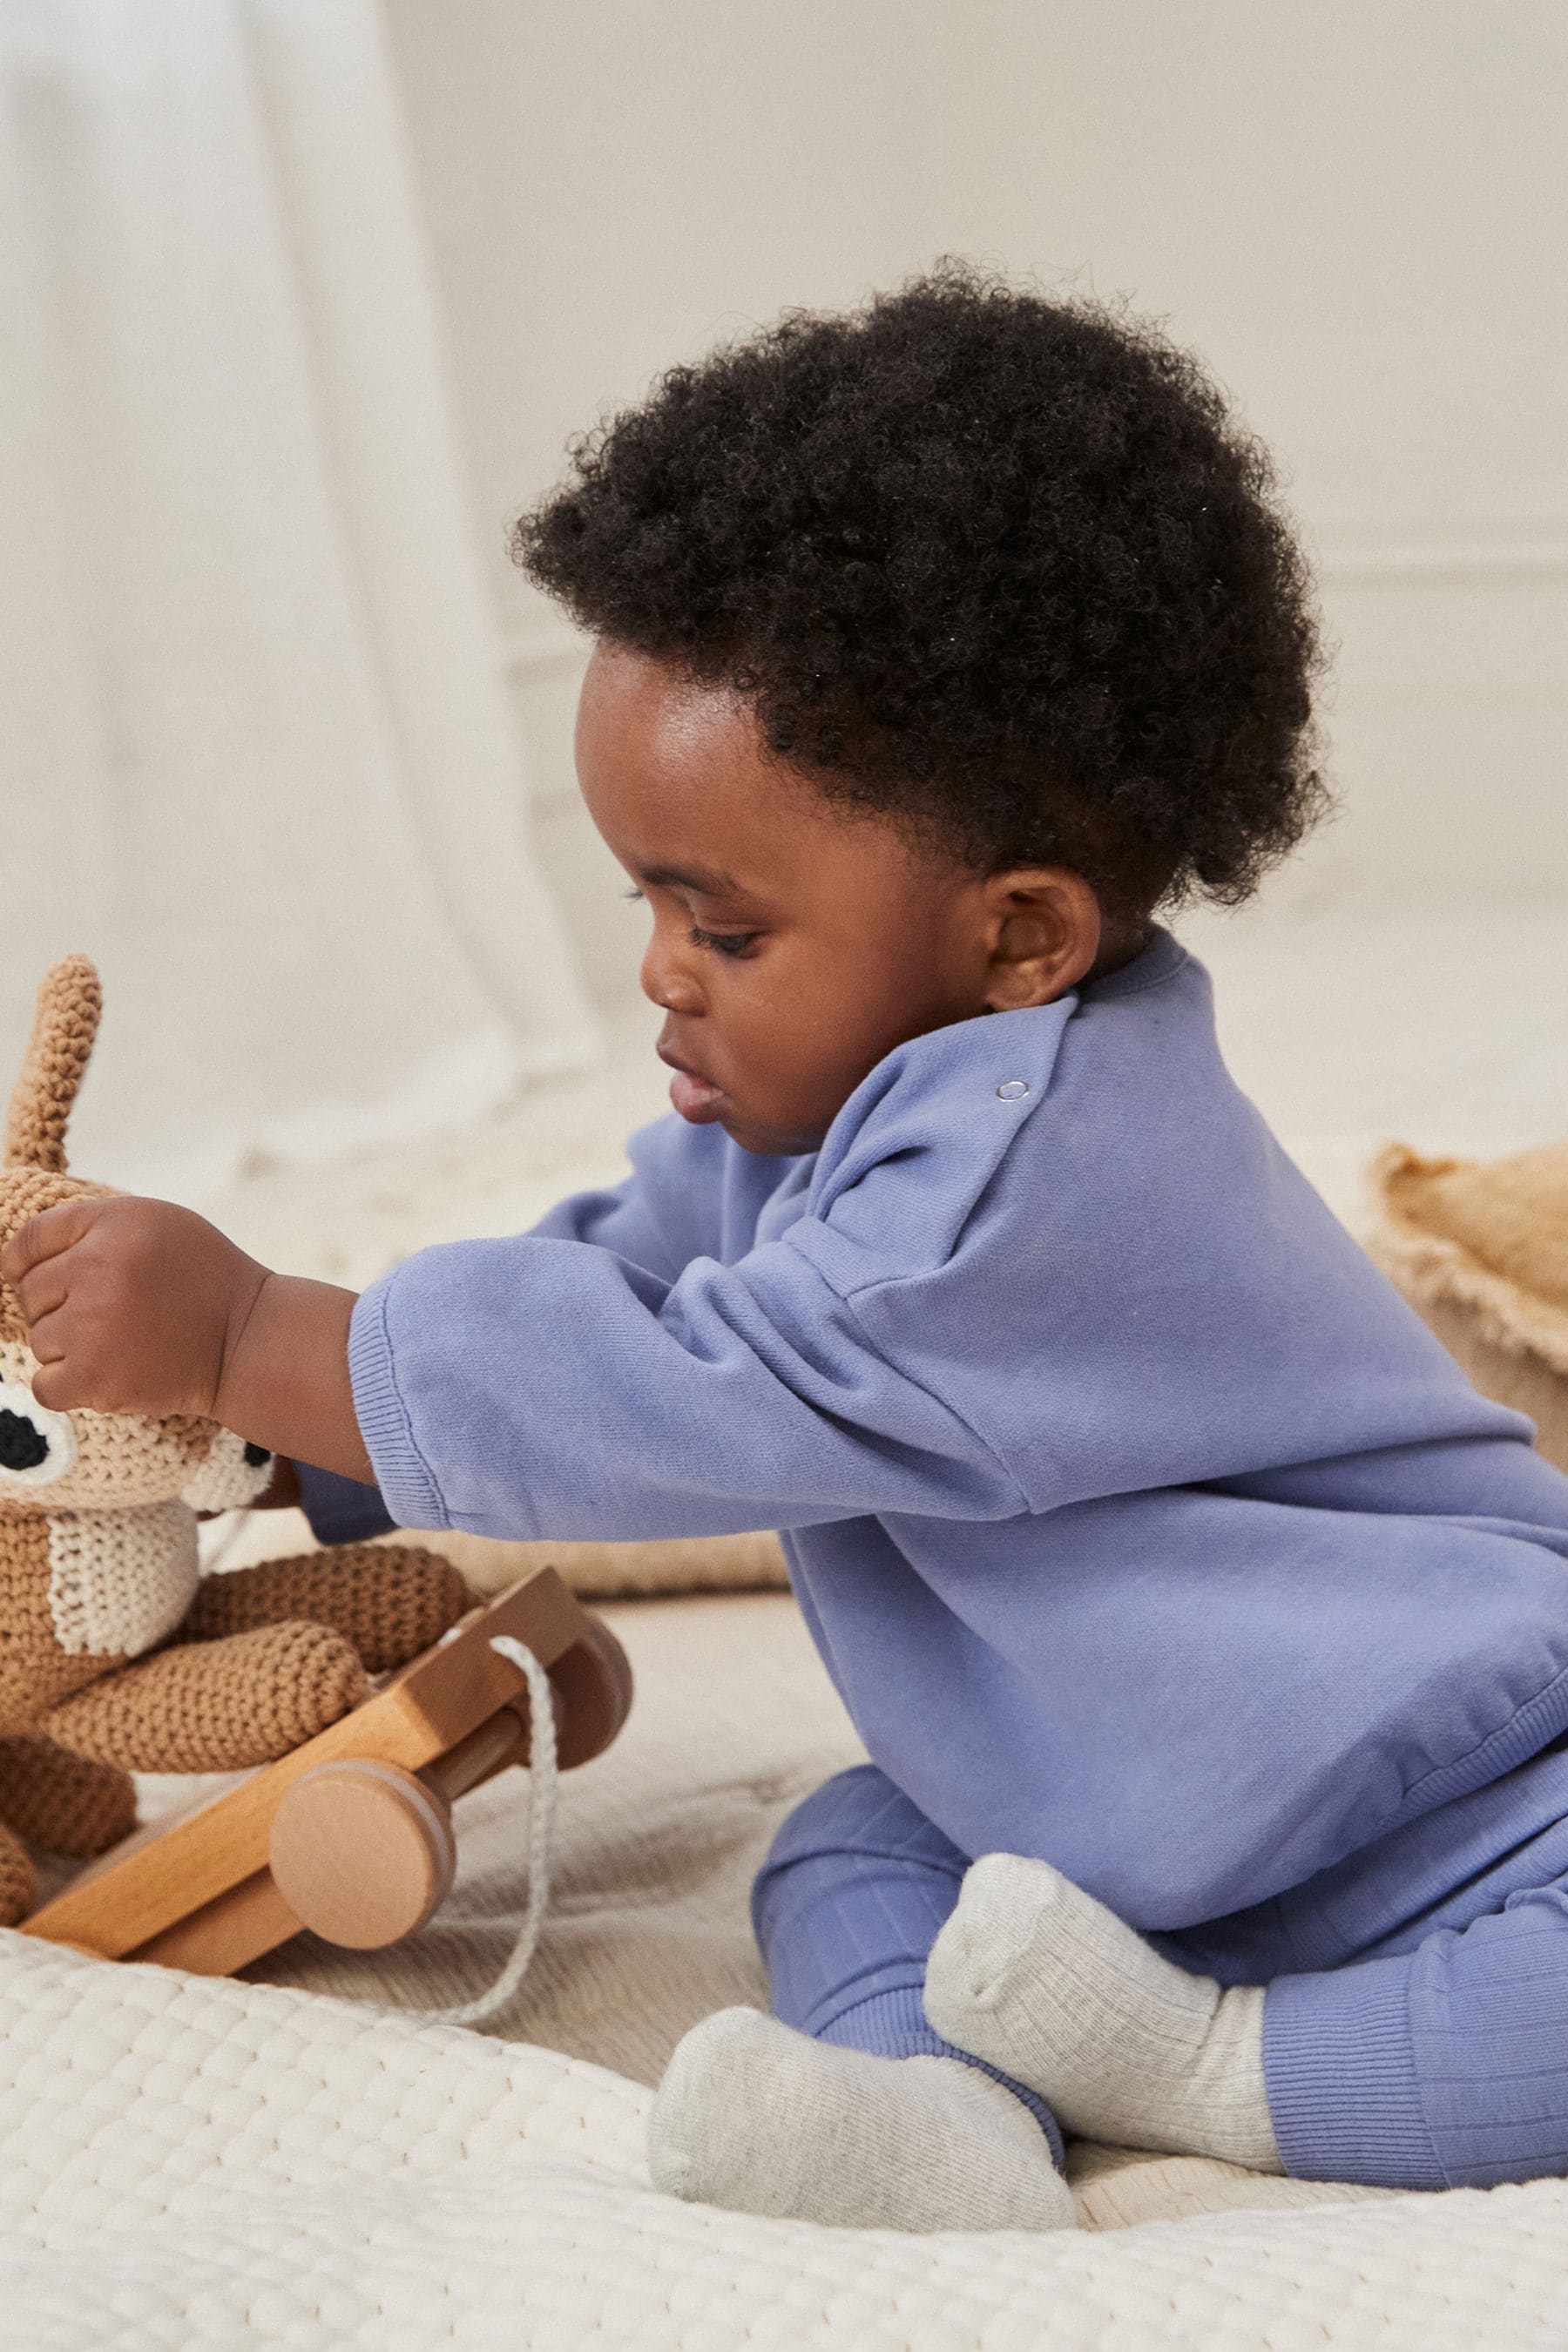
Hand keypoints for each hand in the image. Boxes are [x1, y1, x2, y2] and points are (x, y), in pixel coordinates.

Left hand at [0, 1198, 372, 1480]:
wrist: (249, 1341)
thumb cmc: (202, 1278)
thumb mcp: (156, 1224)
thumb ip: (91, 1226)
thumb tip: (11, 1259)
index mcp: (113, 1224)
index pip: (28, 1242)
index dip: (27, 1262)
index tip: (47, 1280)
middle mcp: (100, 1269)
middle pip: (29, 1292)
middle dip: (59, 1304)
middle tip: (112, 1313)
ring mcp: (95, 1327)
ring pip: (39, 1339)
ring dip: (71, 1346)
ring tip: (123, 1341)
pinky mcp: (97, 1379)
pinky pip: (44, 1385)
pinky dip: (68, 1386)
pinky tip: (105, 1373)